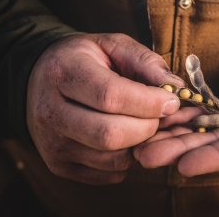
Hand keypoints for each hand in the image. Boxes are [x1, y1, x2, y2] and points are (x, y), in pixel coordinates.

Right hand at [27, 33, 183, 183]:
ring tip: (144, 124)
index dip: (149, 102)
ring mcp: (53, 144)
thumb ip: (145, 61)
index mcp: (64, 73)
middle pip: (111, 134)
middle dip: (148, 127)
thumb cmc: (84, 60)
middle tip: (160, 115)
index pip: (110, 97)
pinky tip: (128, 138)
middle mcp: (51, 112)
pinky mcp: (60, 165)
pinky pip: (109, 173)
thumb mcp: (113, 45)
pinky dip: (129, 159)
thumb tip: (176, 87)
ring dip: (141, 145)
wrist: (41, 80)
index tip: (172, 101)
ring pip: (113, 159)